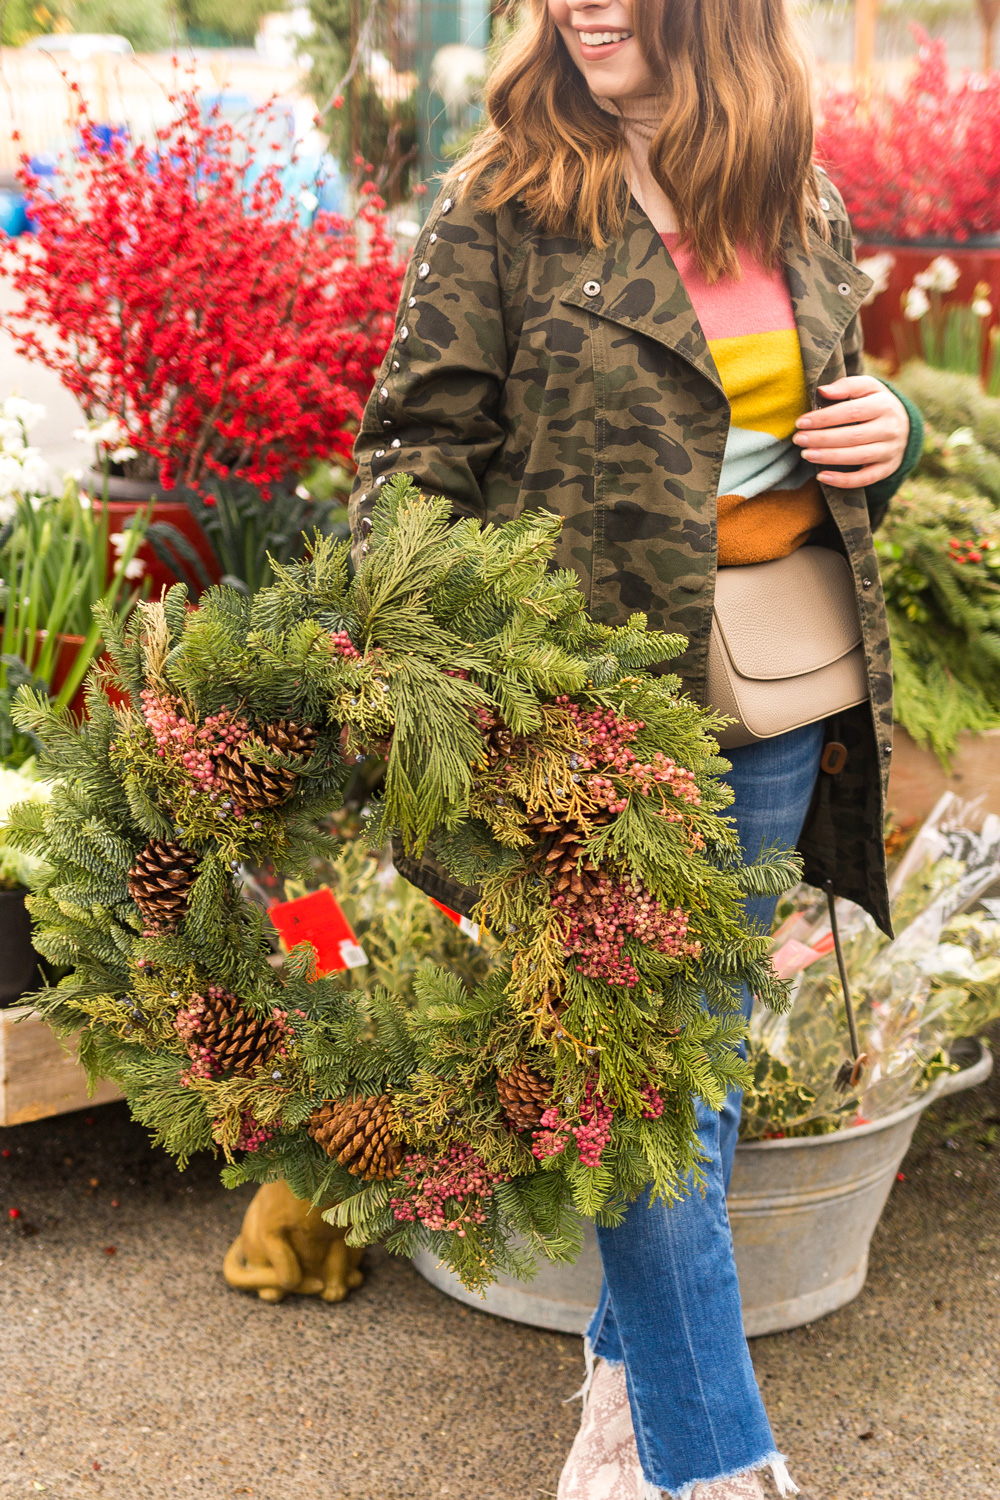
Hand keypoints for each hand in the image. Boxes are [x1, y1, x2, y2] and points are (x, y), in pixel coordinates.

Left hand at [792, 375, 909, 489]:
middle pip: (853, 436)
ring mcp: (890, 450)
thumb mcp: (867, 387)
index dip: (824, 418)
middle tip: (799, 440)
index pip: (851, 412)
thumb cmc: (876, 403)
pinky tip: (822, 476)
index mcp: (884, 405)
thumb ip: (846, 386)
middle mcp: (891, 429)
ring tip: (806, 455)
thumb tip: (822, 391)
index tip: (801, 422)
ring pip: (858, 457)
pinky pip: (865, 478)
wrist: (905, 425)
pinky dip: (843, 480)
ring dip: (829, 458)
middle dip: (822, 439)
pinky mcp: (887, 468)